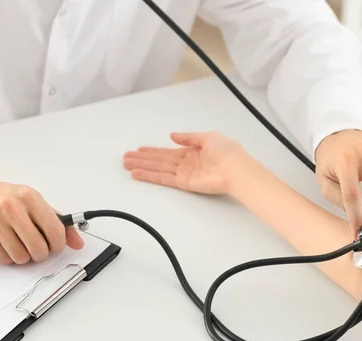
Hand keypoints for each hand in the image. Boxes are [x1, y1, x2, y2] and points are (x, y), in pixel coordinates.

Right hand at [0, 168, 83, 263]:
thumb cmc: (1, 196)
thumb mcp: (32, 201)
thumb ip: (57, 221)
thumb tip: (78, 243)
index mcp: (30, 198)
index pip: (56, 231)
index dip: (59, 244)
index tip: (55, 245)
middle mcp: (13, 209)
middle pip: (39, 248)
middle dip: (41, 253)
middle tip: (37, 247)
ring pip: (22, 258)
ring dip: (24, 256)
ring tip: (19, 243)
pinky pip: (6, 260)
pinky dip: (9, 256)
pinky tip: (5, 243)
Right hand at [123, 132, 244, 193]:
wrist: (235, 168)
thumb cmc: (226, 151)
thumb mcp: (207, 137)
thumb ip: (188, 137)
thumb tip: (172, 136)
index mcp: (192, 151)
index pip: (168, 151)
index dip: (153, 151)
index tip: (140, 149)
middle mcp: (186, 163)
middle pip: (160, 160)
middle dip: (143, 159)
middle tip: (126, 158)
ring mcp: (184, 173)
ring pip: (158, 168)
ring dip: (142, 167)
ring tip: (126, 165)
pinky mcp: (184, 183)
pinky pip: (164, 178)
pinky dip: (150, 176)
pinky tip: (138, 174)